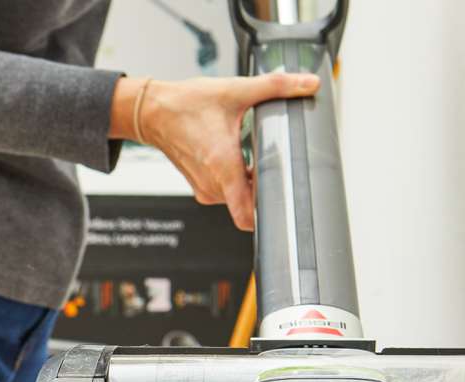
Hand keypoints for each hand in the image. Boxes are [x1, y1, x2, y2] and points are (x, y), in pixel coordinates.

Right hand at [115, 73, 320, 230]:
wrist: (154, 111)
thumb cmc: (187, 104)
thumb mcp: (236, 90)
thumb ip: (276, 86)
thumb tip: (309, 83)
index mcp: (223, 165)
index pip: (246, 215)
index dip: (267, 215)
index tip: (282, 202)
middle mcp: (212, 183)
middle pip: (249, 203)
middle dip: (263, 187)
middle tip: (273, 164)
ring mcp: (205, 188)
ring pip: (238, 198)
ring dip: (249, 182)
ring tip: (253, 156)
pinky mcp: (201, 187)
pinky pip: (226, 192)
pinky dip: (235, 180)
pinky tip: (237, 157)